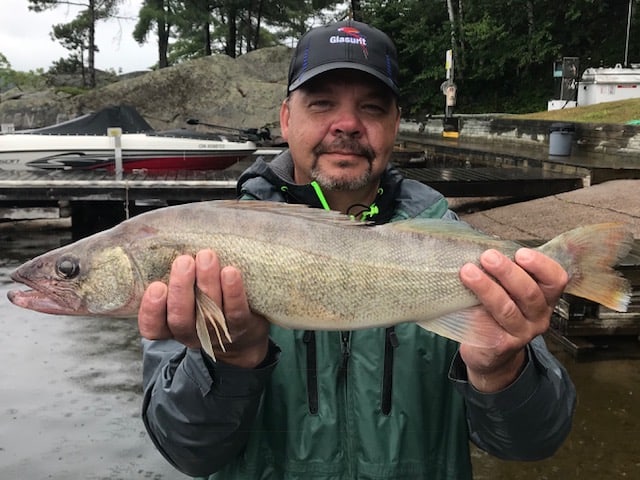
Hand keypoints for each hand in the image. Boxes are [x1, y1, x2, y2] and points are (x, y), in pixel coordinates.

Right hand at [138, 249, 269, 367]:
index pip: (152, 326)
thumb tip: (164, 238)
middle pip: (180, 318)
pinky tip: (230, 272)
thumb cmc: (206, 303)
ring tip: (207, 256)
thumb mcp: (186, 293)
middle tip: (184, 261)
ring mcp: (217, 332)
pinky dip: (233, 292)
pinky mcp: (241, 326)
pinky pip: (236, 311)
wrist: (245, 333)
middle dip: (181, 288)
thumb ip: (176, 276)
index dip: (151, 309)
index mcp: (170, 325)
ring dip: (207, 282)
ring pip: (208, 313)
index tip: (156, 286)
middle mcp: (191, 332)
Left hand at [458, 248, 567, 391]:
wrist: (488, 354)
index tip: (521, 253)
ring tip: (468, 271)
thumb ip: (504, 273)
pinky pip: (488, 325)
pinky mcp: (501, 345)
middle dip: (508, 272)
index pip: (556, 280)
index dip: (541, 265)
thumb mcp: (507, 291)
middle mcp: (538, 317)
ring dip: (487, 287)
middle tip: (488, 256)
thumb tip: (483, 245)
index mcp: (544, 298)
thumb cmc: (496, 312)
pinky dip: (474, 309)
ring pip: (507, 309)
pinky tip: (462, 296)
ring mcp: (522, 333)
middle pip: (530, 293)